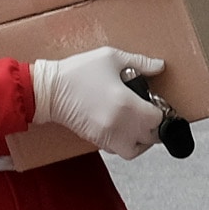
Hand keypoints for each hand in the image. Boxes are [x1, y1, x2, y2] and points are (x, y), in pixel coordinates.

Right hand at [31, 47, 166, 159]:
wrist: (48, 90)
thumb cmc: (76, 72)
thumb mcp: (111, 58)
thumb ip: (140, 63)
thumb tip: (159, 66)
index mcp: (127, 104)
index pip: (158, 118)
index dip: (161, 110)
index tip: (156, 102)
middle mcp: (120, 124)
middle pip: (151, 136)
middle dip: (154, 125)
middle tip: (150, 112)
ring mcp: (107, 136)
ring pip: (136, 149)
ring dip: (142, 139)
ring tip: (139, 124)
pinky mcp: (96, 141)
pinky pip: (119, 151)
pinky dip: (126, 143)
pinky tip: (123, 128)